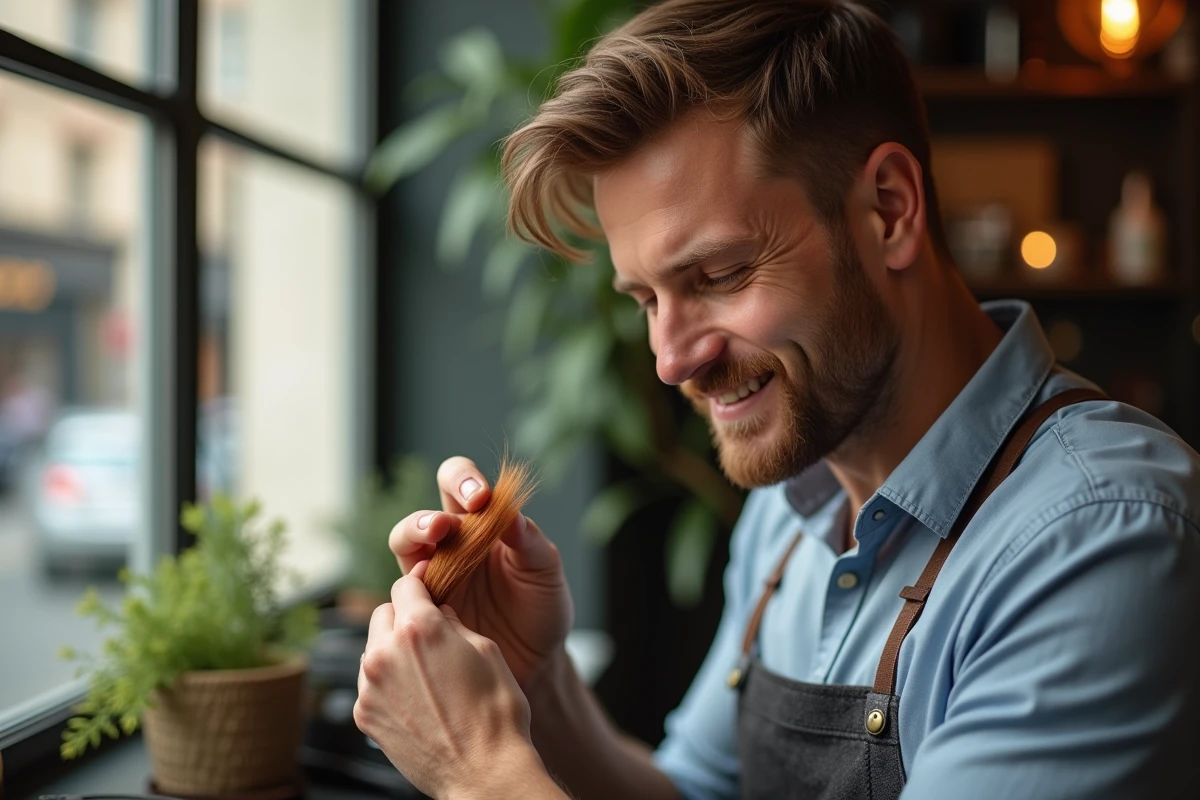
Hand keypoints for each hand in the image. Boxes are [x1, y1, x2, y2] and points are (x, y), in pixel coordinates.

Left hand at [354, 563, 552, 797]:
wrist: (483, 772)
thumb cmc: (495, 713)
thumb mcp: (486, 650)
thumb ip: (455, 623)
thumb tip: (440, 612)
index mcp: (419, 629)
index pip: (404, 585)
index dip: (419, 585)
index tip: (425, 590)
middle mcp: (385, 653)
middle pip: (382, 614)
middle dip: (403, 618)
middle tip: (428, 636)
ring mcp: (370, 686)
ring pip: (372, 648)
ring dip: (392, 651)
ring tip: (424, 674)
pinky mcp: (364, 714)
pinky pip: (369, 683)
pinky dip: (387, 683)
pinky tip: (415, 699)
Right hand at [389, 457, 573, 687]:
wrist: (536, 660)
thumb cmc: (542, 608)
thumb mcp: (545, 571)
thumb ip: (530, 541)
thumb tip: (511, 514)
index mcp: (483, 522)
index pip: (461, 485)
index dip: (464, 482)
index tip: (482, 498)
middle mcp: (453, 543)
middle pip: (424, 511)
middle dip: (430, 513)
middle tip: (445, 525)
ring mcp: (435, 574)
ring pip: (405, 542)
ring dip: (413, 535)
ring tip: (431, 542)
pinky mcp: (424, 607)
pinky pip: (405, 590)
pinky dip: (410, 585)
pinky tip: (426, 592)